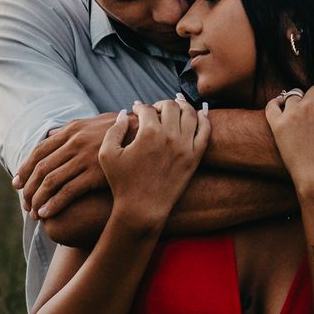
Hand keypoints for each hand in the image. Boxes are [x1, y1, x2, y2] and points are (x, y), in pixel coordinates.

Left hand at [15, 111, 134, 218]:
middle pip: (41, 168)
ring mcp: (84, 158)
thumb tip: (49, 135)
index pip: (39, 152)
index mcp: (71, 130)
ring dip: (38, 199)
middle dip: (29, 188)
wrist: (149, 137)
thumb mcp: (94, 123)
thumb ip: (70, 129)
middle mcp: (74, 143)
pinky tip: (46, 214)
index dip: (24, 169)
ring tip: (34, 213)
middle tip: (24, 204)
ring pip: (51, 181)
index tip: (17, 184)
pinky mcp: (95, 173)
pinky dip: (53, 203)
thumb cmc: (122, 132)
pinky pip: (67, 191)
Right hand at [98, 99, 209, 229]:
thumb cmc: (122, 183)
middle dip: (161, 104)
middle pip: (171, 106)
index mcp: (149, 132)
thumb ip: (114, 130)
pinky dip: (203, 118)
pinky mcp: (195, 157)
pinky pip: (205, 131)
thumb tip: (124, 113)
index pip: (147, 108)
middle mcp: (170, 135)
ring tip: (176, 106)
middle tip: (155, 109)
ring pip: (190, 113)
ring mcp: (186, 146)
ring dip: (182, 106)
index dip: (140, 106)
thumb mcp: (107, 155)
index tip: (137, 109)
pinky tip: (199, 113)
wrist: (143, 209)